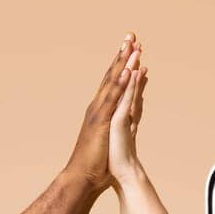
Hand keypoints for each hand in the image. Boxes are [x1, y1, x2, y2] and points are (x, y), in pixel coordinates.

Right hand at [64, 33, 139, 191]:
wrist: (83, 178)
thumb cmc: (95, 163)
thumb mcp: (109, 139)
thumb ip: (117, 127)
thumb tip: (126, 121)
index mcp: (101, 110)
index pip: (113, 83)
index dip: (121, 65)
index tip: (130, 49)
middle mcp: (98, 107)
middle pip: (112, 76)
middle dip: (122, 55)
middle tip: (130, 35)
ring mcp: (99, 113)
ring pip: (113, 83)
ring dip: (122, 63)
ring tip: (132, 46)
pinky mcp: (102, 121)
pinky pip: (113, 99)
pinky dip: (121, 83)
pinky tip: (128, 71)